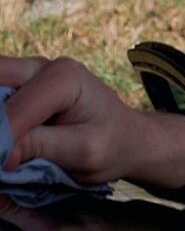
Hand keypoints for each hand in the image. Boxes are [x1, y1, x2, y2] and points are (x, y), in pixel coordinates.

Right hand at [0, 56, 184, 188]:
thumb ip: (40, 147)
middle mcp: (42, 67)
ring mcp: (28, 74)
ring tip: (6, 147)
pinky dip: (0, 114)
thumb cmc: (113, 146)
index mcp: (65, 78)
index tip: (3, 163)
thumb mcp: (84, 152)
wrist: (126, 139)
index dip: (4, 137)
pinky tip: (5, 140)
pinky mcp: (19, 86)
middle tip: (2, 152)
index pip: (17, 108)